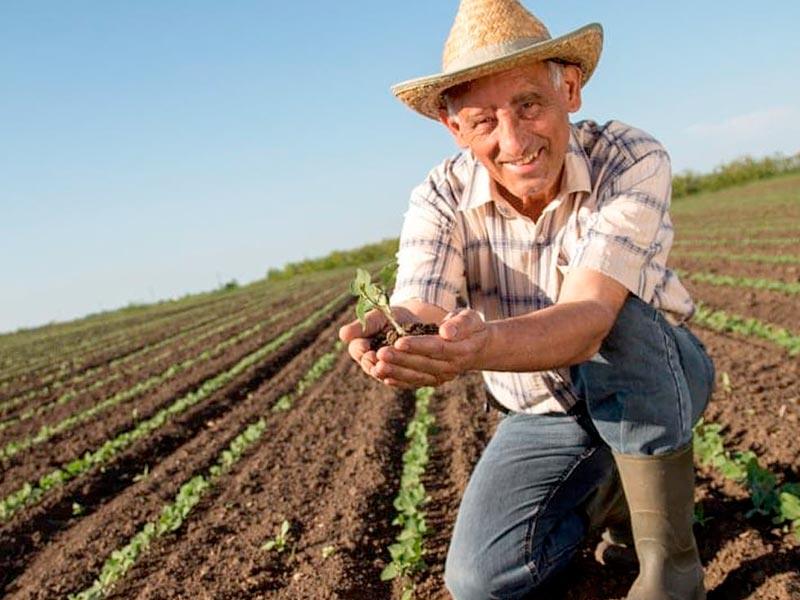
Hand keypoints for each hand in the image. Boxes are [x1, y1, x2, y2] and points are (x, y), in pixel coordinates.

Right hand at [338, 306, 417, 380]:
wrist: (416, 323)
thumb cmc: (392, 318)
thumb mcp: (378, 318)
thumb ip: (362, 326)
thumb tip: (343, 335)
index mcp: (362, 347)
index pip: (357, 349)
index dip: (360, 349)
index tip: (365, 346)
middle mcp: (372, 362)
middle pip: (369, 365)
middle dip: (372, 362)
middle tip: (376, 357)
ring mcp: (387, 372)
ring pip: (384, 375)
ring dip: (387, 371)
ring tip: (388, 365)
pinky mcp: (404, 378)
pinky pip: (402, 381)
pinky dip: (402, 378)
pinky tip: (406, 372)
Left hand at [373, 308, 488, 388]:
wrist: (477, 347)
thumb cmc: (470, 326)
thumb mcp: (470, 318)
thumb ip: (460, 323)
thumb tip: (446, 331)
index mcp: (461, 349)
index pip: (436, 347)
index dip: (417, 345)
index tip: (398, 342)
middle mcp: (452, 366)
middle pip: (423, 363)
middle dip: (401, 360)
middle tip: (380, 354)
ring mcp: (443, 376)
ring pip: (417, 376)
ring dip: (396, 372)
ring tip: (376, 366)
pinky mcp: (434, 380)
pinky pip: (416, 383)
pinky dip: (400, 382)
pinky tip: (384, 377)